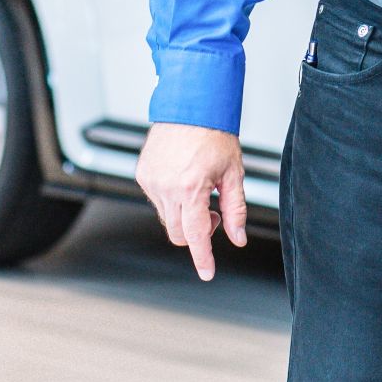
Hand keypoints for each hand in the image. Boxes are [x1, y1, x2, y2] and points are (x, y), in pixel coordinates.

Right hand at [135, 122, 247, 280]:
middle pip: (178, 233)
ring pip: (166, 217)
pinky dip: (171, 198)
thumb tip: (238, 238)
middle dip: (196, 232)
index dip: (203, 257)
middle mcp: (167, 187)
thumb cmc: (214, 135)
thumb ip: (236, 209)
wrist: (190, 107)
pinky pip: (156, 200)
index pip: (197, 234)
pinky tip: (183, 177)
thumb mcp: (234, 173)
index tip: (207, 273)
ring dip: (183, 213)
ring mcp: (151, 181)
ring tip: (199, 187)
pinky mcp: (142, 174)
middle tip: (213, 210)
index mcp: (192, 187)